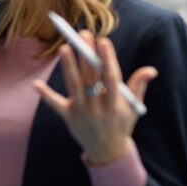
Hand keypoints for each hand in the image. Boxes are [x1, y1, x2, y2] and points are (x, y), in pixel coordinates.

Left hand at [33, 32, 156, 165]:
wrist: (107, 151)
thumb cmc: (121, 122)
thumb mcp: (133, 107)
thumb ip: (138, 86)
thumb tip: (151, 70)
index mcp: (115, 104)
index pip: (111, 78)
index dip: (108, 60)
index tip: (104, 41)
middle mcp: (97, 108)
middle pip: (90, 77)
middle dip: (87, 55)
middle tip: (83, 34)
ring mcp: (81, 112)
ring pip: (73, 86)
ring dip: (68, 67)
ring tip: (64, 48)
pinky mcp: (68, 117)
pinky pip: (56, 104)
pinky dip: (46, 95)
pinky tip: (35, 84)